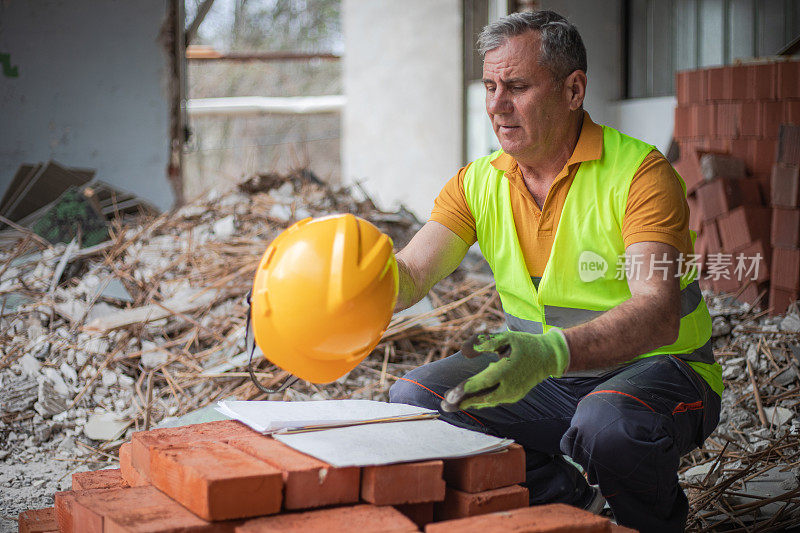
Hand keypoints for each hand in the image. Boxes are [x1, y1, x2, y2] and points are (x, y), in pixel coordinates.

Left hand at [444, 329, 569, 410]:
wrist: (547, 357)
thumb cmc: (524, 344)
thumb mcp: (506, 337)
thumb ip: (485, 342)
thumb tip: (464, 351)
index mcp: (507, 370)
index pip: (482, 383)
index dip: (464, 389)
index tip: (449, 396)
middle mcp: (510, 386)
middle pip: (482, 398)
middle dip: (463, 402)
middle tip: (444, 406)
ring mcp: (513, 393)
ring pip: (488, 402)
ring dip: (470, 404)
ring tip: (451, 406)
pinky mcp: (514, 396)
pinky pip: (494, 401)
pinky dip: (480, 402)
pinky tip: (468, 402)